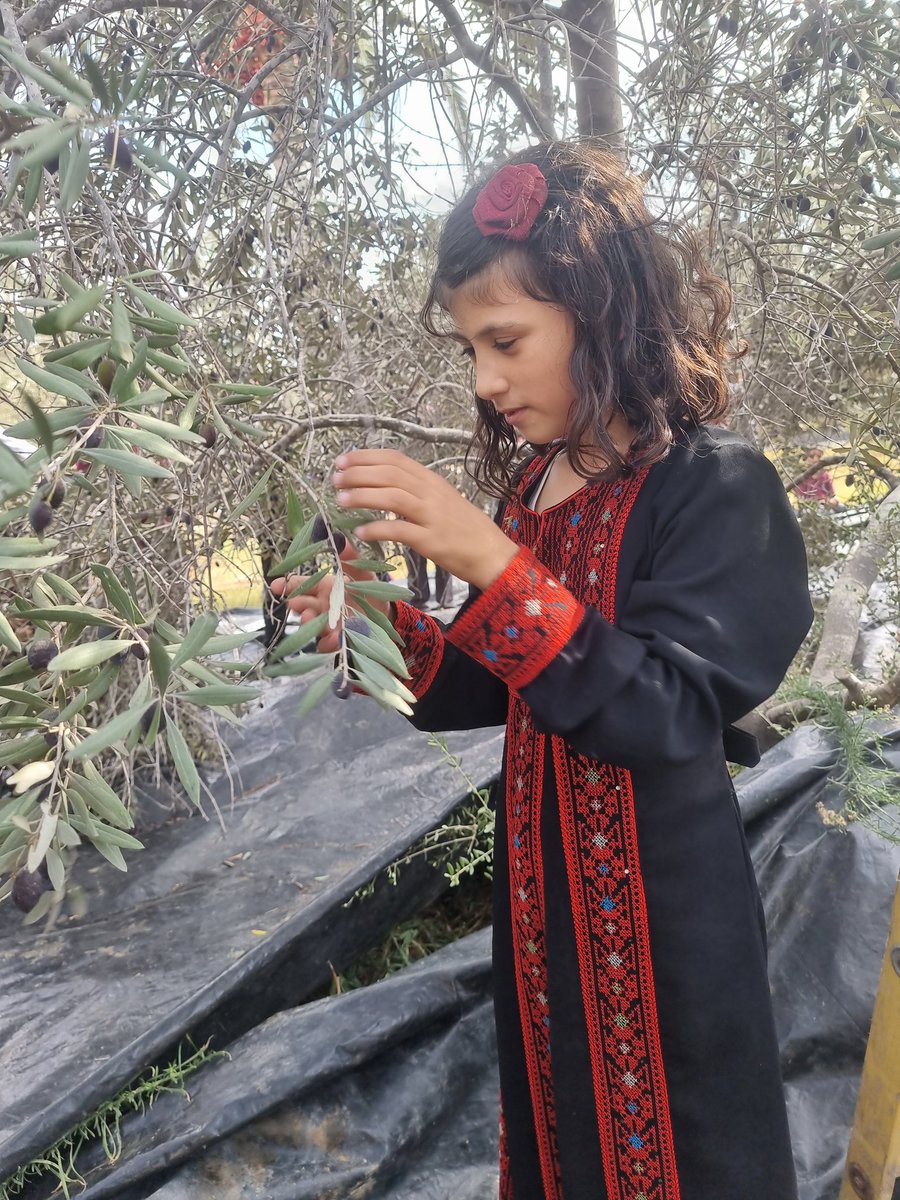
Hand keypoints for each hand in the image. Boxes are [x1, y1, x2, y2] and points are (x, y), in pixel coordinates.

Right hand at [268, 539, 387, 654]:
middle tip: (295, 603)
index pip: (300, 585)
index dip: (287, 585)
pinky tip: (334, 638)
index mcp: (323, 587)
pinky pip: (326, 644)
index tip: (276, 585)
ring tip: (311, 618)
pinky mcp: (336, 640)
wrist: (384, 616)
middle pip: (301, 605)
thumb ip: (351, 557)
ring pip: (310, 625)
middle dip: (296, 604)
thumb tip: (340, 537)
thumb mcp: (363, 573)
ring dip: (309, 623)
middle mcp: (321, 606)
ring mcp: (327, 624)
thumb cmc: (369, 592)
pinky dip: (328, 642)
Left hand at [332, 449, 517, 590]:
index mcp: (432, 480)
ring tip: (341, 500)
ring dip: (362, 496)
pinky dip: (376, 529)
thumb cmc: (464, 529)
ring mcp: (432, 516)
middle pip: (389, 474)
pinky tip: (359, 531)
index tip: (343, 460)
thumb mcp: (442, 500)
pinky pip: (399, 530)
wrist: (492, 553)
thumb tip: (383, 485)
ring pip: (391, 497)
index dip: (366, 457)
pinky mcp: (431, 541)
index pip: (395, 459)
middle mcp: (431, 493)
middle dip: (358, 474)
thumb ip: (416, 491)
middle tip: (335, 479)